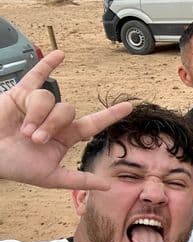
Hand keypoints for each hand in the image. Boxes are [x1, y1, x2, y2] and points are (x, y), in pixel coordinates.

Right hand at [0, 50, 131, 189]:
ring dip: (37, 115)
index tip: (128, 107)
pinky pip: (36, 75)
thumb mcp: (51, 177)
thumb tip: (107, 186)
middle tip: (35, 139)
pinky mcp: (21, 94)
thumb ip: (79, 180)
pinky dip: (47, 64)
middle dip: (51, 125)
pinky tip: (60, 55)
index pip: (92, 124)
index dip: (109, 115)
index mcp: (64, 136)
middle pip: (67, 111)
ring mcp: (38, 105)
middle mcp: (53, 119)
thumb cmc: (15, 166)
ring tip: (23, 130)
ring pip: (49, 99)